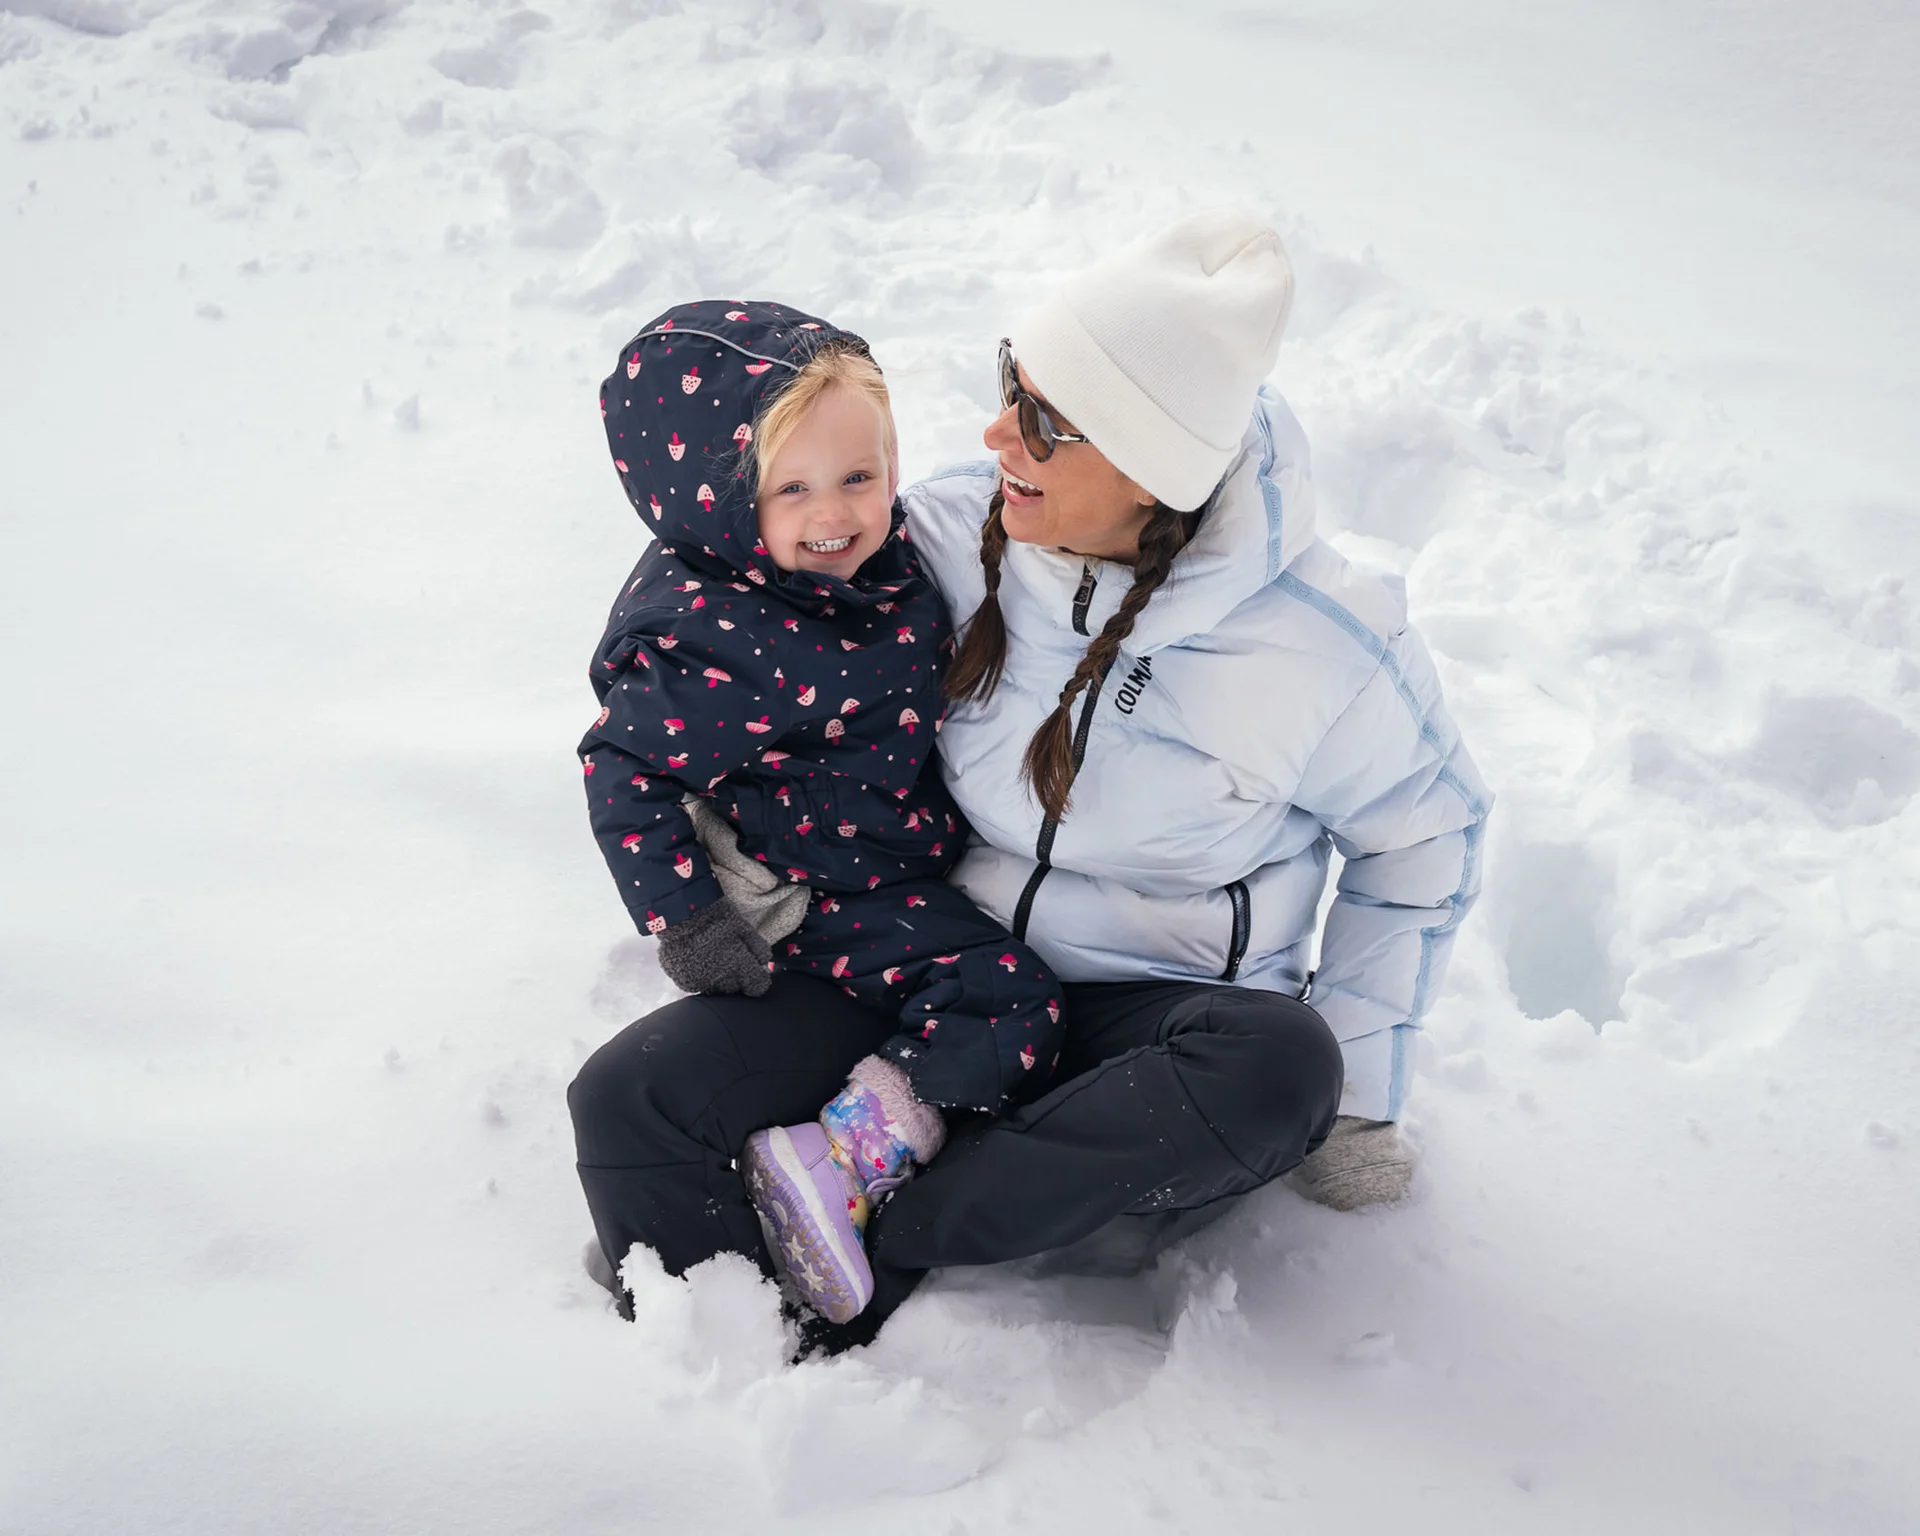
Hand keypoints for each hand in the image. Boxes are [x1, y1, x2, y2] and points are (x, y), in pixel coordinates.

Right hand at [655, 899, 774, 996]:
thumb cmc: (717, 918)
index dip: (758, 980)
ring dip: (719, 981)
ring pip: (717, 990)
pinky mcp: (685, 982)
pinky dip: (701, 978)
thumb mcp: (744, 928)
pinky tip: (700, 963)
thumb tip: (765, 963)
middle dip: (737, 980)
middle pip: (736, 990)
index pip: (757, 987)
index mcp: (738, 965)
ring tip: (714, 962)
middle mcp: (721, 979)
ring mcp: (701, 982)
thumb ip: (758, 948)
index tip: (756, 974)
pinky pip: (699, 985)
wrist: (682, 914)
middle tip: (732, 964)